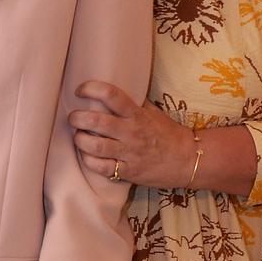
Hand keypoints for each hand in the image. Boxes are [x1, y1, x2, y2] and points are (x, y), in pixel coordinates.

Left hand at [69, 81, 192, 188]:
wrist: (188, 160)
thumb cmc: (168, 133)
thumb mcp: (153, 112)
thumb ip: (134, 102)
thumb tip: (114, 90)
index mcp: (136, 114)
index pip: (111, 95)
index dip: (91, 89)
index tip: (80, 90)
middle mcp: (131, 132)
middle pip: (96, 121)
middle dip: (77, 118)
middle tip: (74, 117)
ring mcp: (129, 153)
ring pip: (94, 145)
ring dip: (80, 139)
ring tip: (79, 136)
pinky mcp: (128, 171)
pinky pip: (101, 167)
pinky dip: (89, 160)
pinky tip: (87, 155)